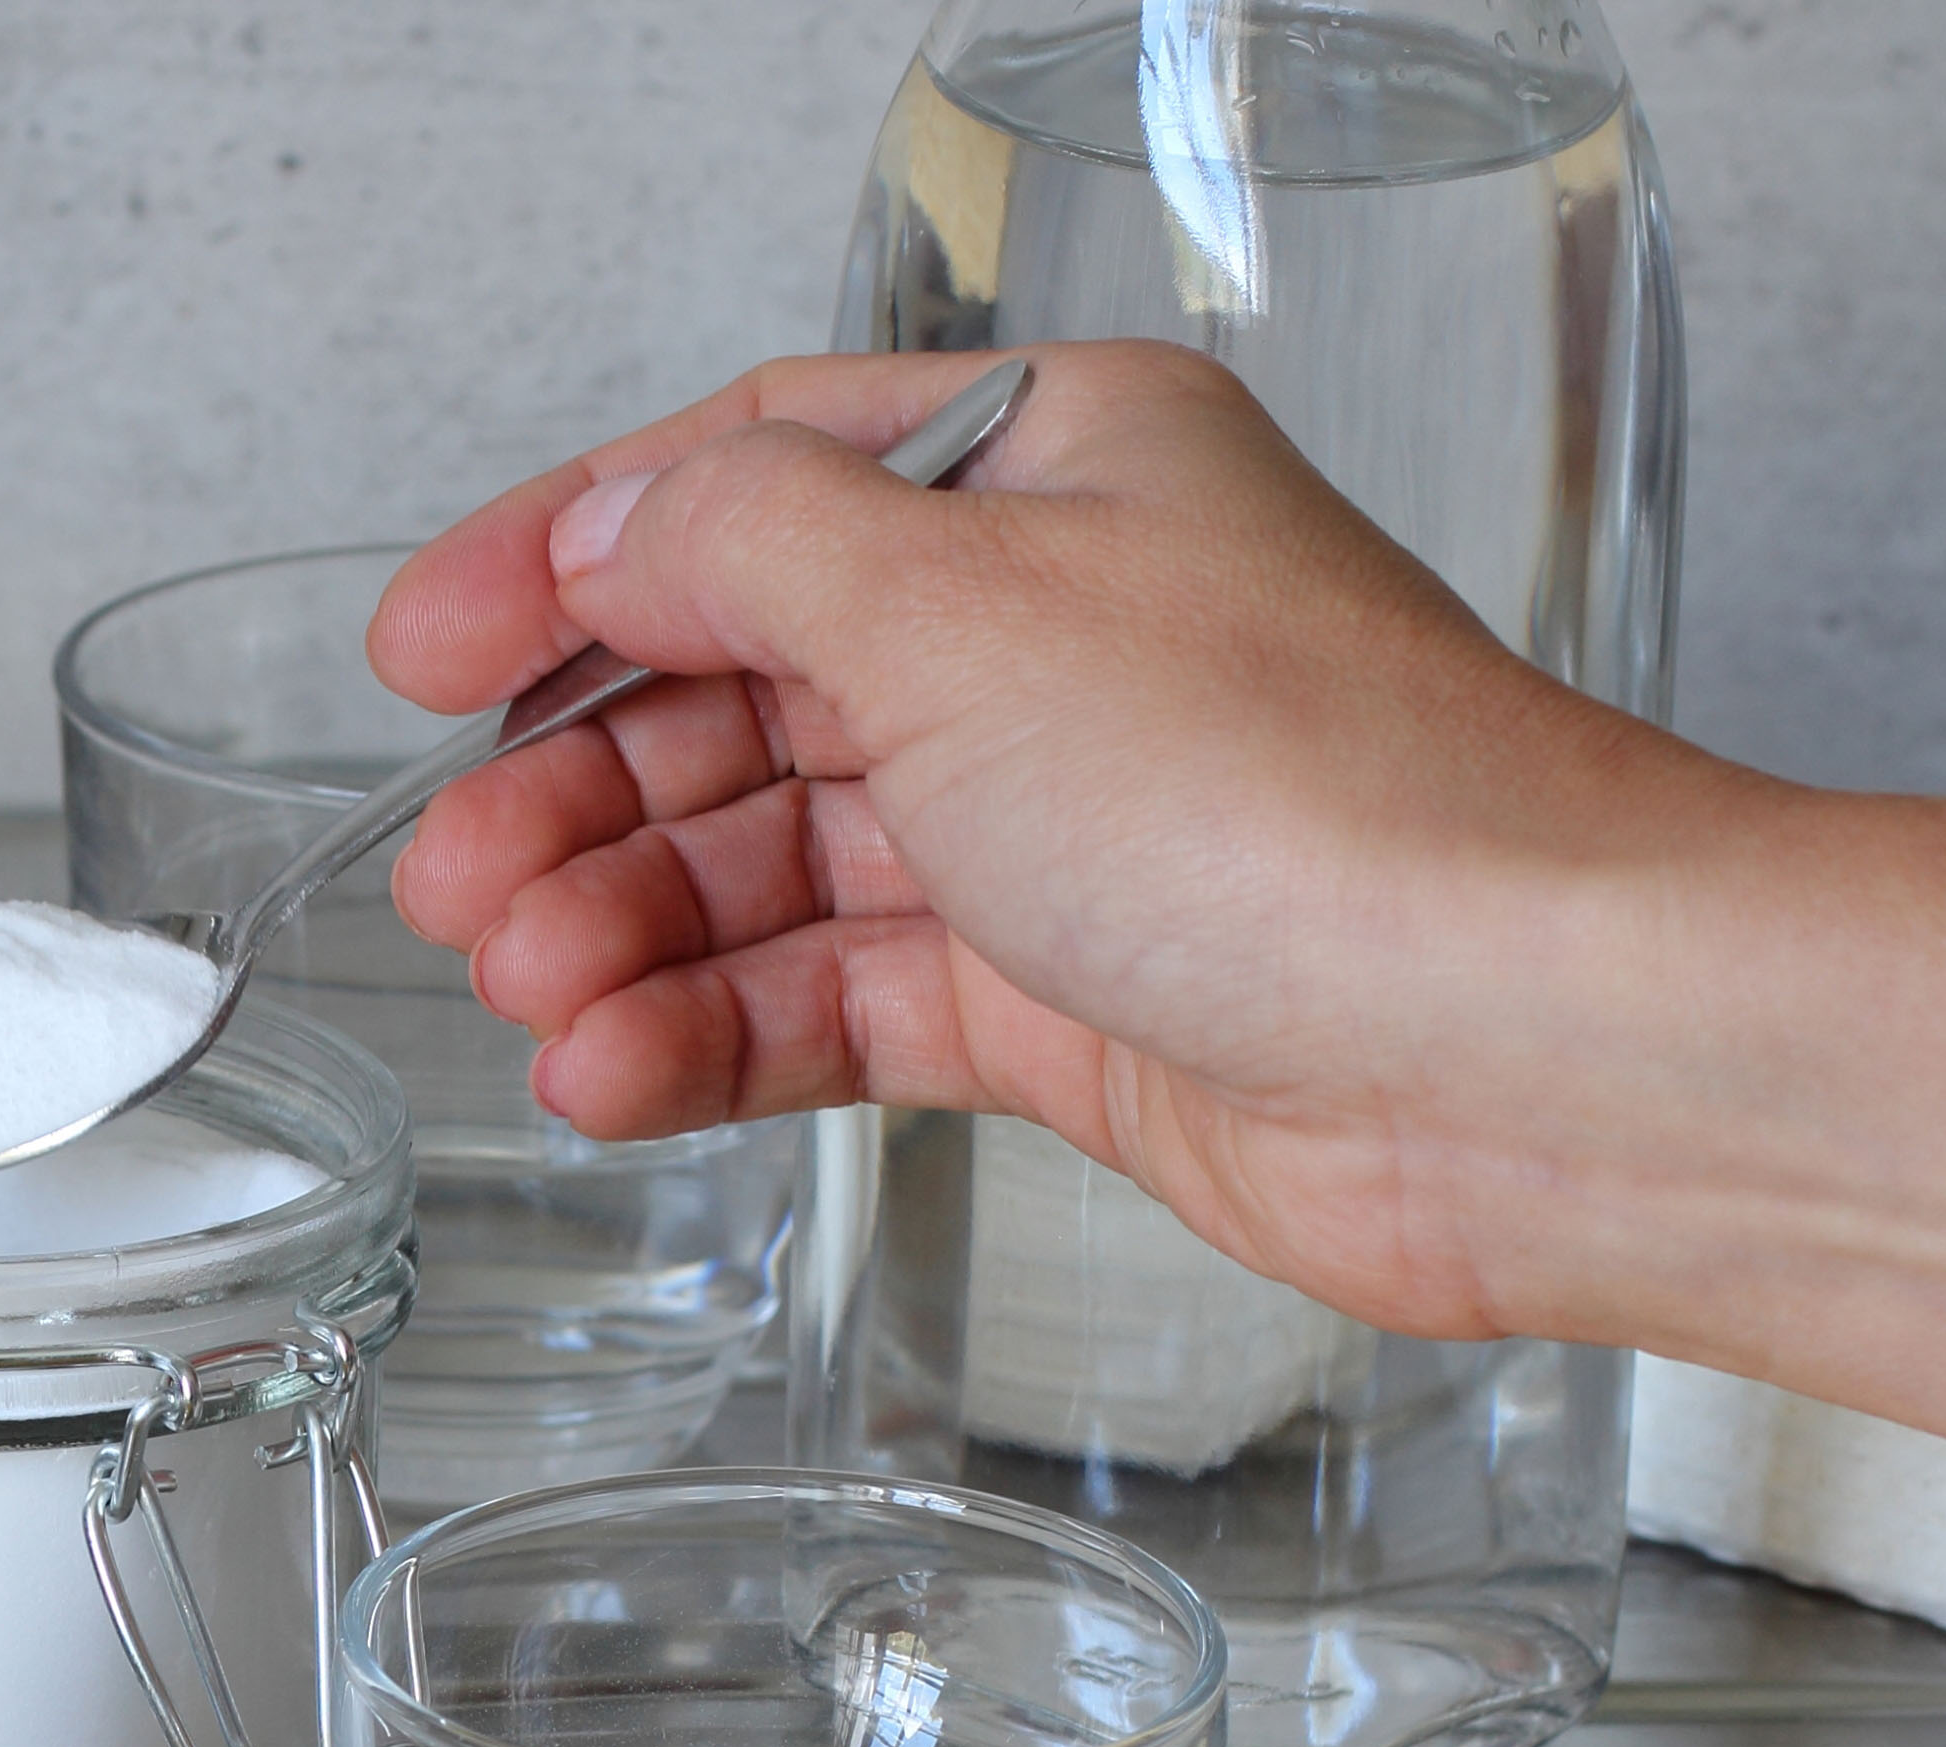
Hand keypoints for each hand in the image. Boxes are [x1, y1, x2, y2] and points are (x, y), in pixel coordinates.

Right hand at [369, 341, 1744, 1344]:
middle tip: (452, 880)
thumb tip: (605, 526)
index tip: (419, 654)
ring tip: (527, 998)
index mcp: (1051, 471)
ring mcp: (1061, 828)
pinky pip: (839, 1002)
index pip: (747, 484)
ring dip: (630, 929)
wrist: (1525, 1048)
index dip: (564, 565)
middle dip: (580, 786)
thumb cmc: (1311, 798)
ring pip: (775, 862)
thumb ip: (742, 547)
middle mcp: (1056, 635)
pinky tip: (614, 1076)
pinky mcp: (1071, 1002)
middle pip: (739, 690)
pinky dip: (716, 1038)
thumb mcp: (962, 603)